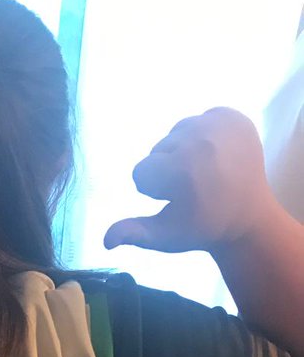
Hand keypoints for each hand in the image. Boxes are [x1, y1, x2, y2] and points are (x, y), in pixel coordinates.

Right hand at [104, 108, 273, 253]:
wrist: (249, 216)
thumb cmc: (201, 228)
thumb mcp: (165, 236)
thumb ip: (134, 233)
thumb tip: (106, 240)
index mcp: (182, 169)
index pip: (141, 171)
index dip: (154, 189)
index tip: (177, 200)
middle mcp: (201, 140)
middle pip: (157, 150)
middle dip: (167, 169)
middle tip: (193, 187)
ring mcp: (220, 124)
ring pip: (176, 132)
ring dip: (182, 151)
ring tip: (203, 171)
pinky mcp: (233, 116)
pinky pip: (200, 119)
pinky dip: (203, 136)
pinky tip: (215, 156)